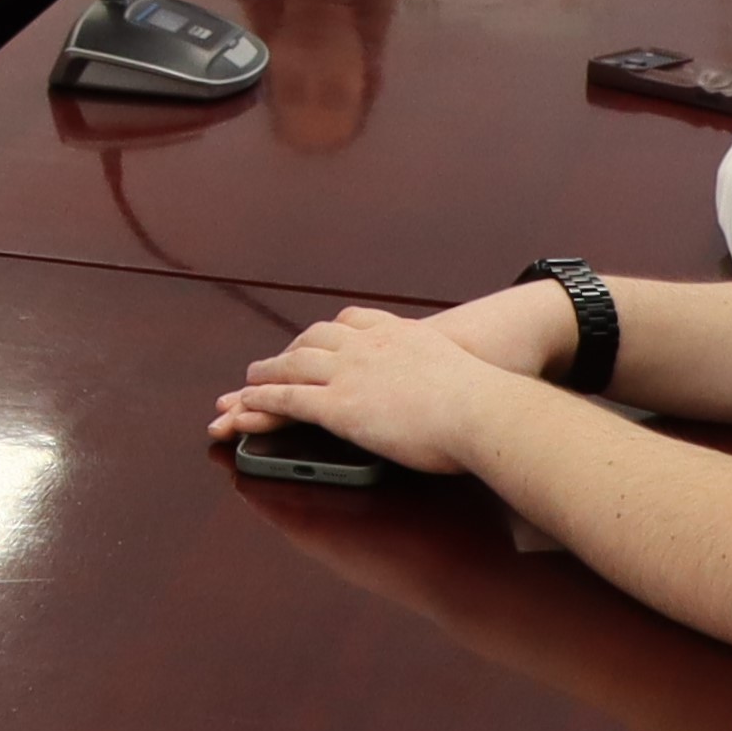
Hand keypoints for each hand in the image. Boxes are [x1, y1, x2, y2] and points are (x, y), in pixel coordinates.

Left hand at [206, 297, 554, 469]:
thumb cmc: (485, 400)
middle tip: (273, 362)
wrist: (483, 408)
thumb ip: (448, 374)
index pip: (351, 322)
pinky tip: (246, 406)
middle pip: (314, 340)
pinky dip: (262, 402)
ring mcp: (349, 374)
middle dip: (290, 351)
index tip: (317, 337)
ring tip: (248, 382)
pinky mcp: (338, 406)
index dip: (328, 332)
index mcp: (398, 334)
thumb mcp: (463, 371)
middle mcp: (367, 346)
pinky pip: (289, 400)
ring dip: (266, 374)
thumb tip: (463, 389)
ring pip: (293, 367)